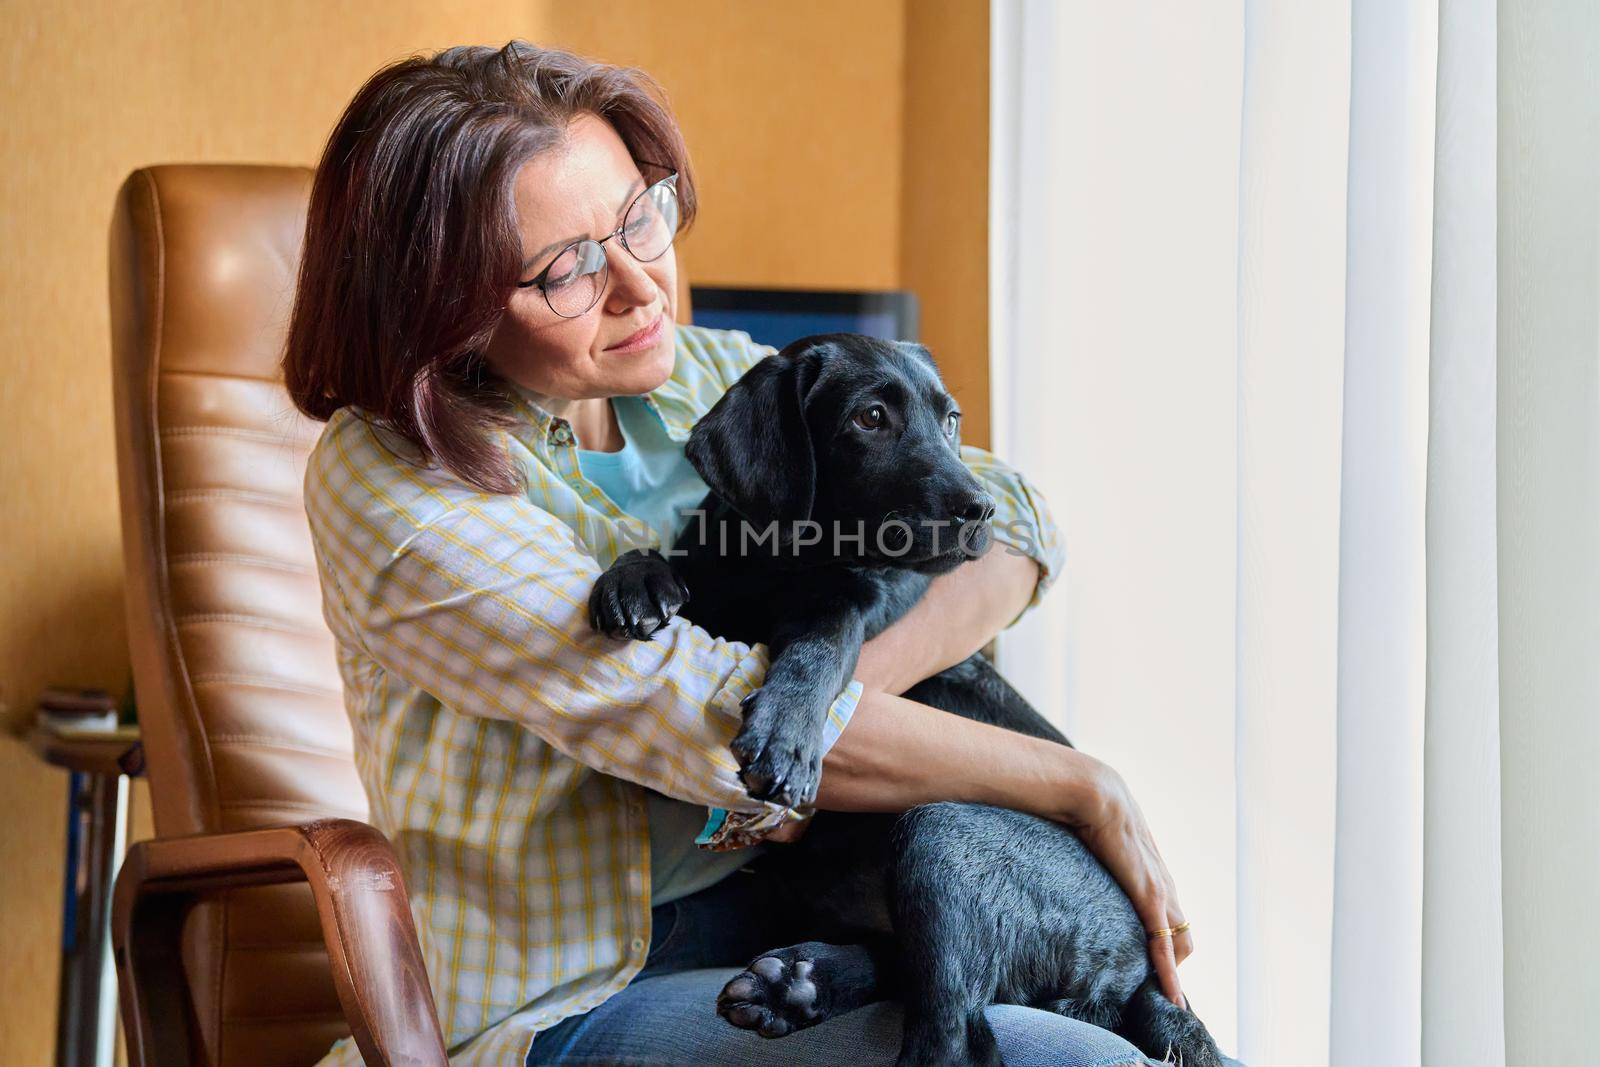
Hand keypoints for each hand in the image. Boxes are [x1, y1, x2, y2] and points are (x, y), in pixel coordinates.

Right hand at [1066, 760, 1192, 1007]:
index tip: (1149, 963)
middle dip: (1173, 963)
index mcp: (1149, 870)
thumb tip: (1064, 850)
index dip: (1164, 941)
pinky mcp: (1150, 897)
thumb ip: (1090, 853)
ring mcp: (1159, 890)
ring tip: (1164, 1000)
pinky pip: (1163, 944)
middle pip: (1182, 935)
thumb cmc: (1084, 807)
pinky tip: (1170, 996)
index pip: (1168, 916)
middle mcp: (1162, 882)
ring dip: (1172, 973)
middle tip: (1156, 988)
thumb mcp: (1093, 838)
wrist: (1093, 791)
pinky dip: (1168, 974)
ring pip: (1180, 944)